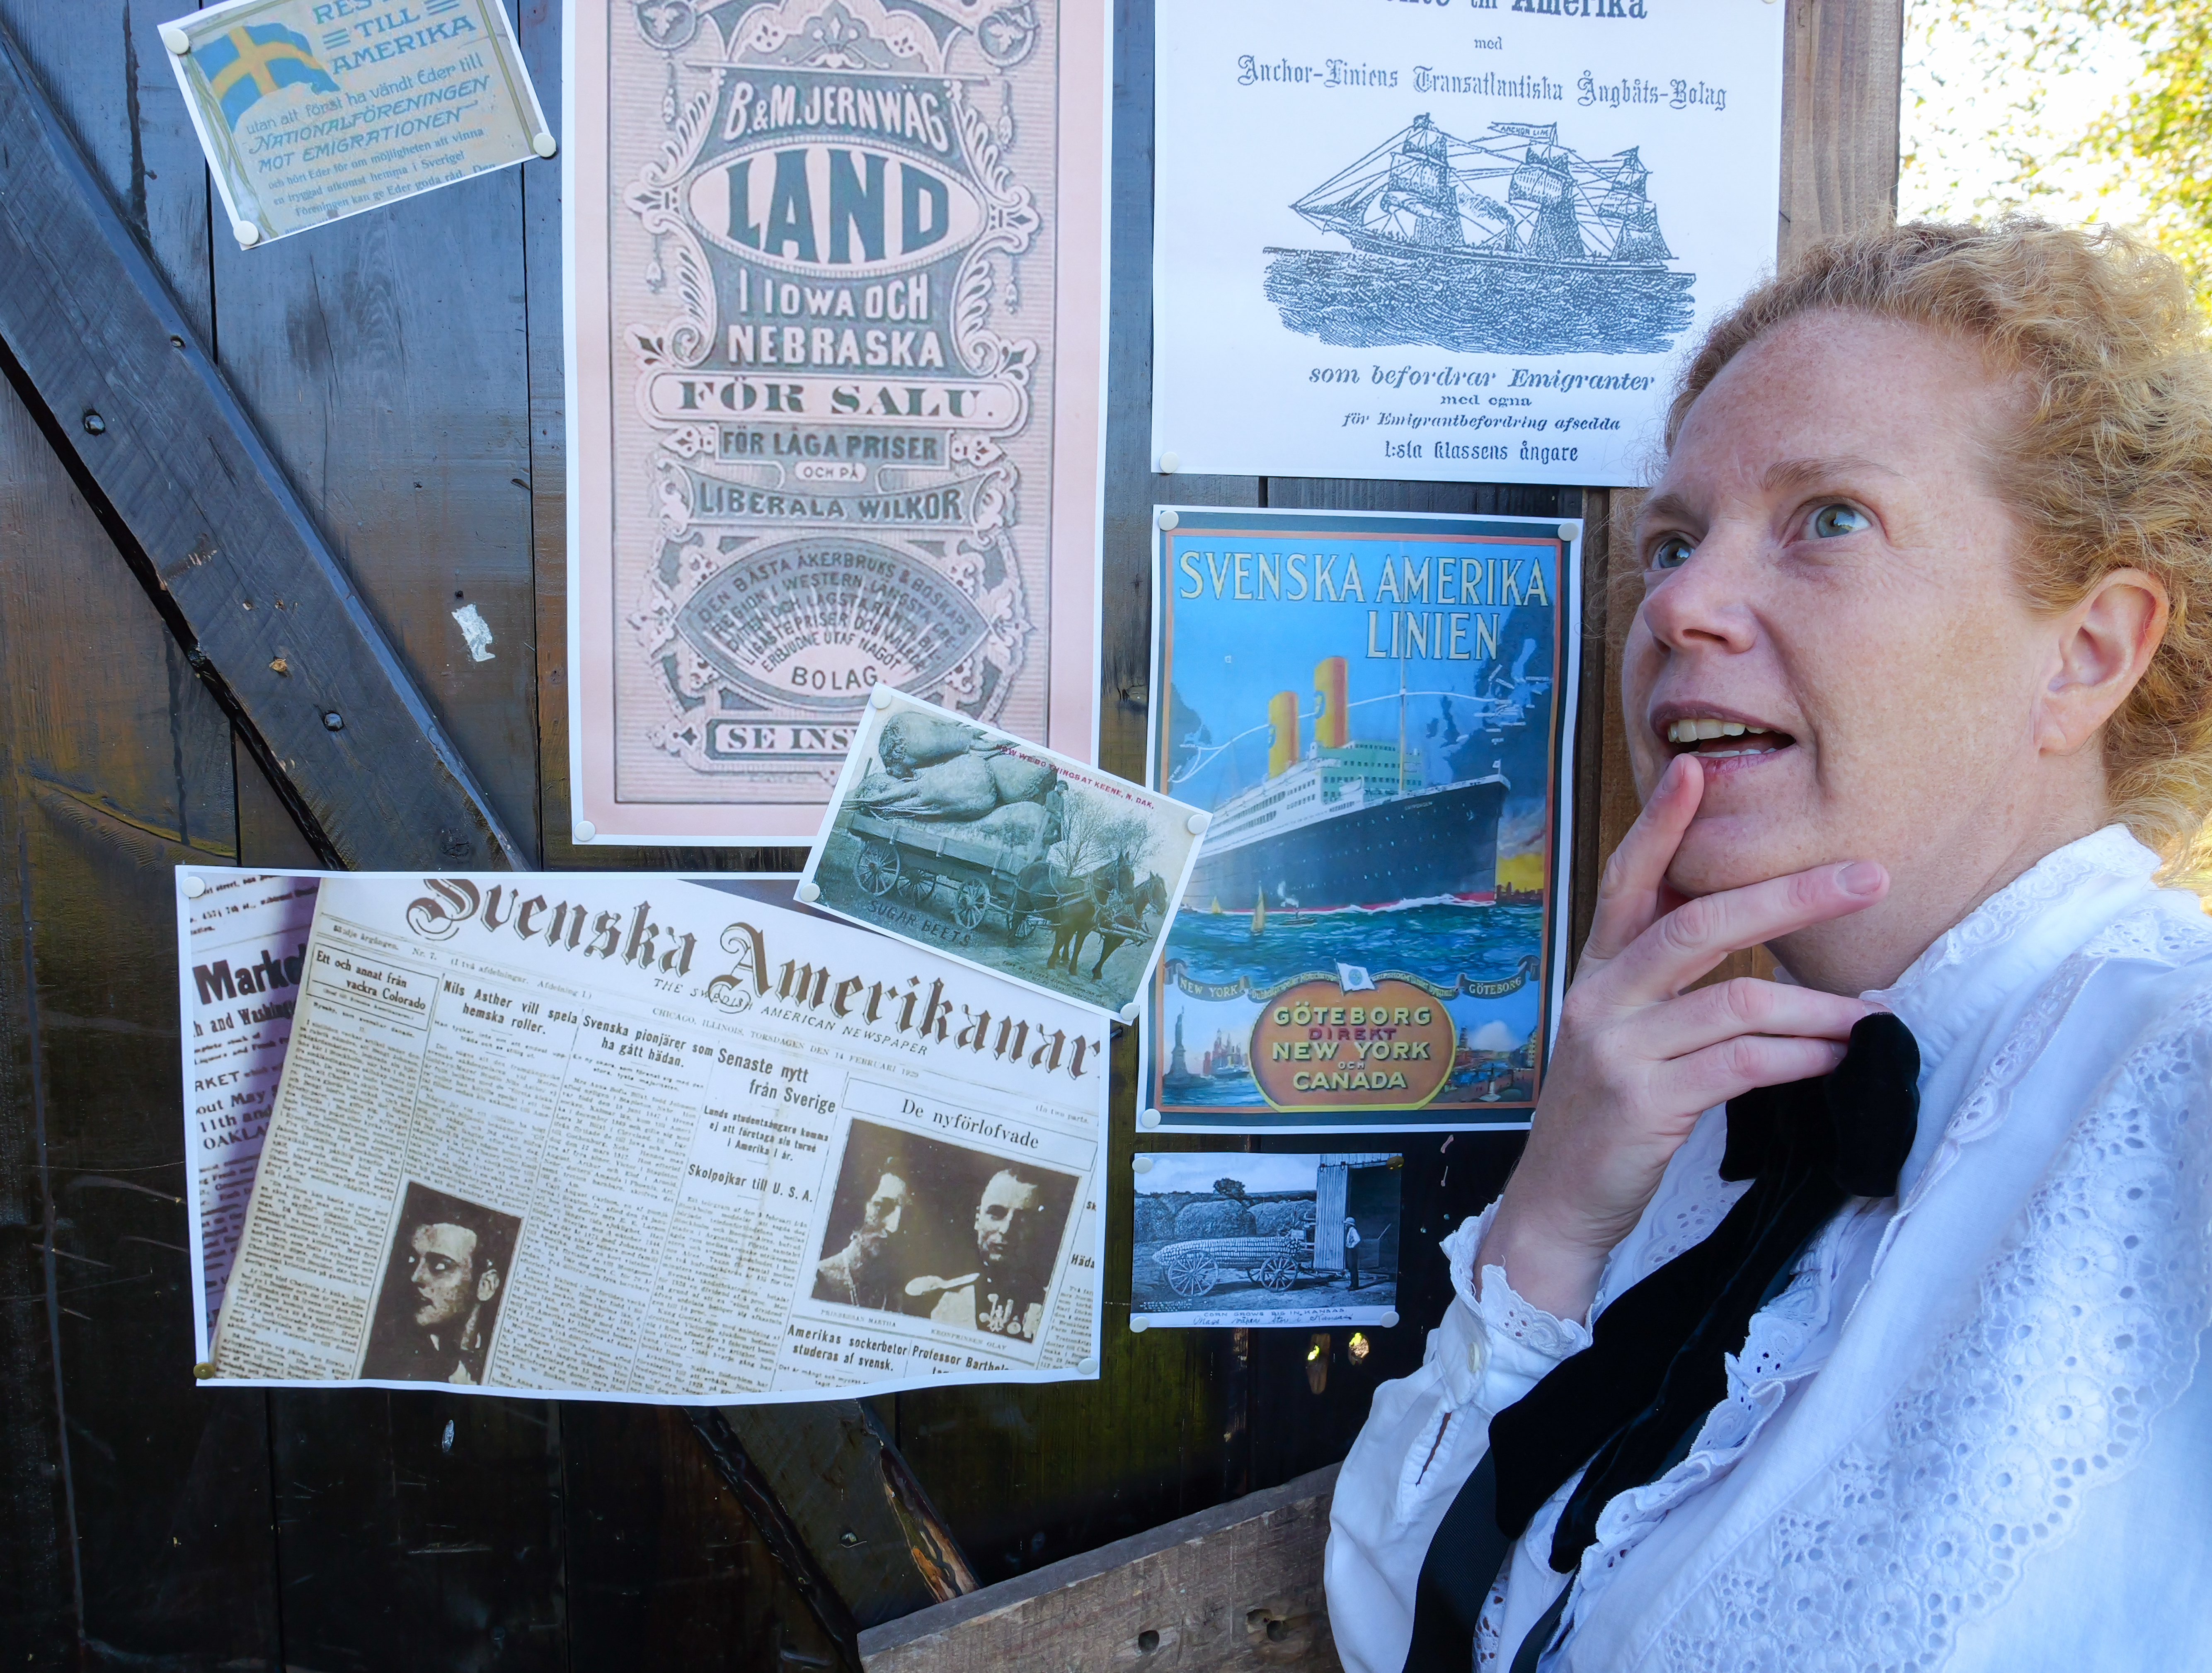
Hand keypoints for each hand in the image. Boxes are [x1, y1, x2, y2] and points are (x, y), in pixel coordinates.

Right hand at [1477, 755, 1888, 1320]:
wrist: (1556, 1205)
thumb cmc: (1606, 1115)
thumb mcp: (1625, 1034)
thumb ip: (1669, 982)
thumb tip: (1752, 929)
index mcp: (1598, 971)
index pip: (1627, 880)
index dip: (1659, 823)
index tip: (1694, 767)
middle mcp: (1601, 997)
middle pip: (1696, 921)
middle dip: (1789, 895)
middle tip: (1867, 877)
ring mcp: (1618, 1049)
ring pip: (1735, 999)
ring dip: (1818, 1005)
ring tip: (1873, 1013)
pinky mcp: (1643, 1101)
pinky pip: (1740, 1064)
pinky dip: (1799, 1057)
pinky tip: (1835, 1060)